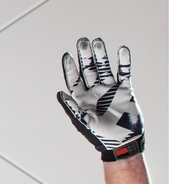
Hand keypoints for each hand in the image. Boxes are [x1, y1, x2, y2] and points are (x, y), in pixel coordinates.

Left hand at [57, 37, 145, 161]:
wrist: (124, 142)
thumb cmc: (101, 135)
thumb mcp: (84, 122)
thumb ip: (72, 108)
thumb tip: (59, 94)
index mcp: (82, 98)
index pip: (74, 79)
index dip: (70, 67)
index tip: (67, 55)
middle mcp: (94, 91)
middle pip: (88, 69)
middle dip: (85, 55)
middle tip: (82, 41)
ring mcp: (110, 89)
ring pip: (104, 68)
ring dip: (101, 55)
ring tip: (97, 42)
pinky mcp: (125, 90)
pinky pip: (124, 73)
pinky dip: (123, 62)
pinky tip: (122, 50)